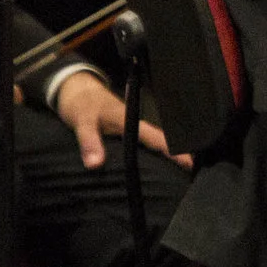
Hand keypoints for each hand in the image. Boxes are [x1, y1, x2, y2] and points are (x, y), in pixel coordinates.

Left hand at [50, 71, 181, 169]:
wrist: (75, 90)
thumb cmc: (82, 103)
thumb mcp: (83, 121)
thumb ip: (89, 141)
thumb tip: (95, 165)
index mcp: (132, 122)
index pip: (158, 139)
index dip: (175, 152)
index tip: (192, 165)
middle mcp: (135, 128)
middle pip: (160, 144)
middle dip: (177, 157)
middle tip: (192, 175)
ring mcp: (130, 131)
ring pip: (151, 147)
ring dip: (163, 158)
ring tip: (179, 175)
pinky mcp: (122, 135)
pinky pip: (140, 149)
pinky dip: (148, 157)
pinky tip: (151, 168)